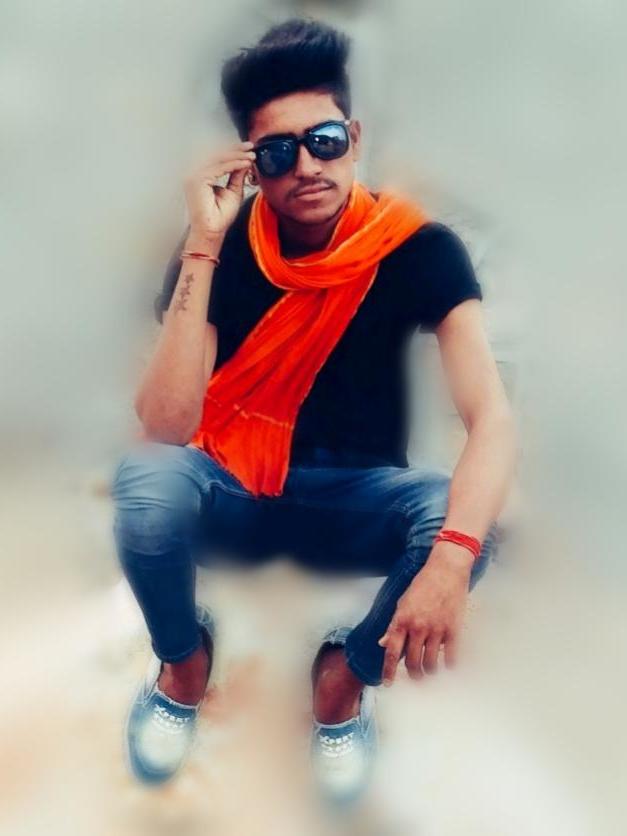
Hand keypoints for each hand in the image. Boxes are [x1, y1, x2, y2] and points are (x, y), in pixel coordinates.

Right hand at [183, 140, 256, 244]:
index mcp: (200, 174)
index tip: (248, 149)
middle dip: (235, 149)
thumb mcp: (233, 191)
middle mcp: (194, 173)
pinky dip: (234, 164)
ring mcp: (193, 175)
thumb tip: (244, 160)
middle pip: (216, 154)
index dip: (233, 151)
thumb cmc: (219, 216)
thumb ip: (236, 175)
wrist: (212, 232)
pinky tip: (245, 164)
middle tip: (251, 146)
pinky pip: (219, 167)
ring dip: (236, 156)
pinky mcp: (196, 179)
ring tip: (251, 156)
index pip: (216, 157)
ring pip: (218, 159)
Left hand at [378, 542, 473, 684]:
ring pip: (430, 664)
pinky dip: (448, 665)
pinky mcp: (454, 630)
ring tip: (429, 670)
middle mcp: (417, 627)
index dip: (388, 671)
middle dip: (413, 674)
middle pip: (412, 663)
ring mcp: (436, 629)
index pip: (392, 651)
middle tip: (416, 676)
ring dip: (429, 672)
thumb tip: (383, 643)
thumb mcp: (403, 602)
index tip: (388, 683)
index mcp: (402, 620)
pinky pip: (451, 658)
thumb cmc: (423, 584)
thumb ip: (393, 625)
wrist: (446, 570)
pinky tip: (447, 664)